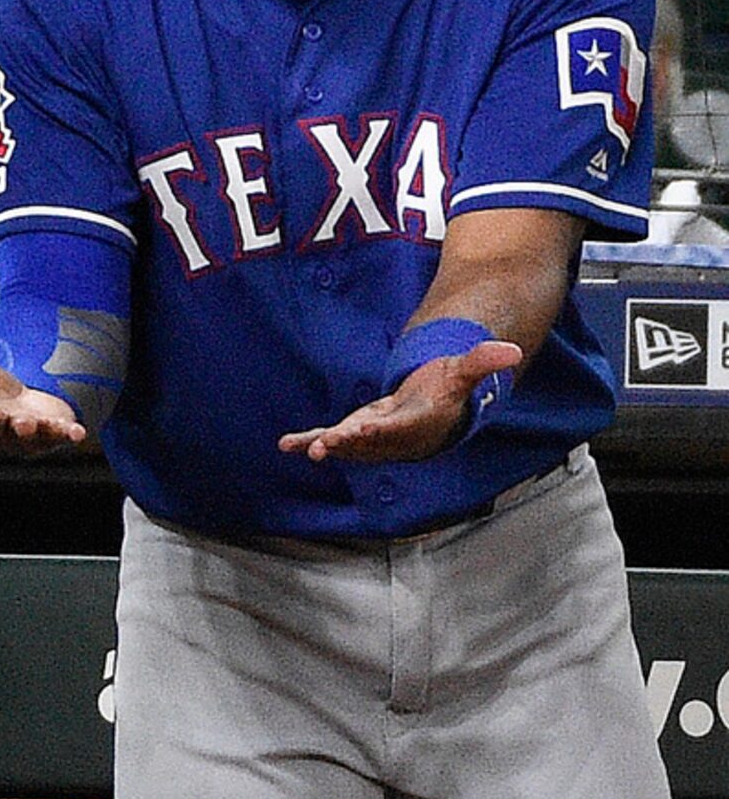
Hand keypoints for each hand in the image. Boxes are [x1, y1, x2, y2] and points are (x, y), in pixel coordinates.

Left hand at [277, 340, 521, 464]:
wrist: (432, 416)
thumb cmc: (444, 393)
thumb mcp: (462, 373)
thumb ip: (482, 361)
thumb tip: (511, 350)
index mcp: (417, 423)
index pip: (398, 427)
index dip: (380, 429)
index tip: (362, 427)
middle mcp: (392, 437)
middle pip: (368, 442)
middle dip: (347, 444)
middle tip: (326, 446)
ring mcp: (371, 439)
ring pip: (347, 445)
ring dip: (326, 446)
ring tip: (305, 448)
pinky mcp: (354, 435)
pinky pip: (331, 439)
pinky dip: (309, 441)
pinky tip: (287, 444)